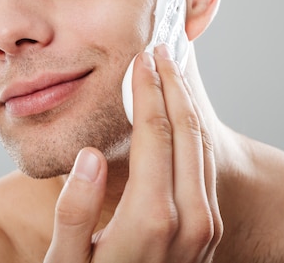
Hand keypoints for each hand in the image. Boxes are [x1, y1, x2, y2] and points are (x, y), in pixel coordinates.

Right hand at [44, 45, 222, 262]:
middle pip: (187, 131)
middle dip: (174, 85)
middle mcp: (190, 219)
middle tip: (161, 50)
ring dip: (188, 104)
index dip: (148, 89)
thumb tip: (90, 156)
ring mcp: (206, 227)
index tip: (141, 57)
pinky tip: (182, 117)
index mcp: (152, 219)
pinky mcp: (209, 233)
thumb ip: (74, 212)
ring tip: (173, 73)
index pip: (155, 132)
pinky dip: (195, 133)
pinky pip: (207, 168)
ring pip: (203, 146)